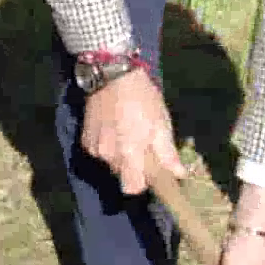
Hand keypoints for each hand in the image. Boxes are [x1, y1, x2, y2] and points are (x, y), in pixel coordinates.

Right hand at [79, 67, 184, 195]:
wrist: (111, 75)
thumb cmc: (142, 98)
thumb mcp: (161, 123)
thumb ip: (167, 153)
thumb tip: (179, 174)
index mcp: (129, 153)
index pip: (132, 188)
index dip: (143, 185)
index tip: (152, 174)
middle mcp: (108, 155)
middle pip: (123, 176)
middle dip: (134, 168)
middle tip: (144, 147)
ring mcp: (94, 148)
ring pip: (111, 164)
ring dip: (121, 156)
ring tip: (129, 134)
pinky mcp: (85, 140)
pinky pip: (100, 153)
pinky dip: (108, 147)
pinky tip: (114, 129)